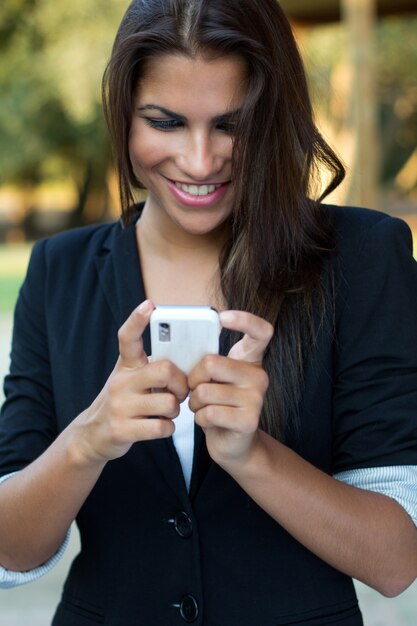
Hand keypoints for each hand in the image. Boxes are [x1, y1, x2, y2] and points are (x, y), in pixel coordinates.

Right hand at [74, 300, 187, 463]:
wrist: (92, 435)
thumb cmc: (123, 402)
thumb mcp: (131, 379)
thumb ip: (152, 368)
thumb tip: (188, 360)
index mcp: (126, 365)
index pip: (128, 337)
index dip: (138, 319)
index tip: (149, 305)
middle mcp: (120, 382)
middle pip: (165, 370)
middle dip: (181, 384)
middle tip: (179, 392)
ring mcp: (120, 406)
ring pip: (169, 402)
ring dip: (175, 410)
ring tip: (166, 411)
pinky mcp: (122, 430)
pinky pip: (162, 427)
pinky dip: (168, 428)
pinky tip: (160, 425)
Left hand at [188, 310, 272, 468]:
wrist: (232, 445)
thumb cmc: (217, 406)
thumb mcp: (214, 379)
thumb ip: (208, 361)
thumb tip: (182, 343)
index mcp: (250, 360)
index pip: (261, 331)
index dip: (244, 319)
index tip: (222, 317)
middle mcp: (259, 376)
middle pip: (210, 363)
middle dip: (193, 379)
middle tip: (197, 390)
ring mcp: (256, 398)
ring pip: (205, 391)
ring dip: (195, 403)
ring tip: (204, 408)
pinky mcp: (249, 420)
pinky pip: (209, 412)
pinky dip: (200, 419)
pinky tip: (209, 422)